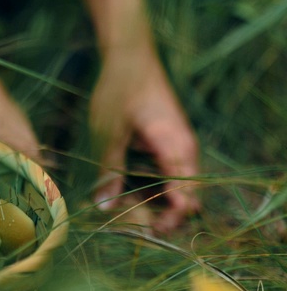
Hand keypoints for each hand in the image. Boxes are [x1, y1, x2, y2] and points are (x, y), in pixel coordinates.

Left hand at [90, 52, 199, 232]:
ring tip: (118, 213)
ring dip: (149, 204)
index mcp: (177, 149)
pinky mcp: (162, 147)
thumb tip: (104, 207)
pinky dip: (145, 188)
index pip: (186, 198)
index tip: (144, 233)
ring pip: (170, 189)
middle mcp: (182, 152)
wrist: (129, 56)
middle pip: (182, 198)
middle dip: (158, 217)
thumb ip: (109, 171)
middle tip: (127, 227)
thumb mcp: (110, 133)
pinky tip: (120, 193)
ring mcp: (173, 149)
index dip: (169, 220)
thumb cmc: (121, 90)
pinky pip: (160, 176)